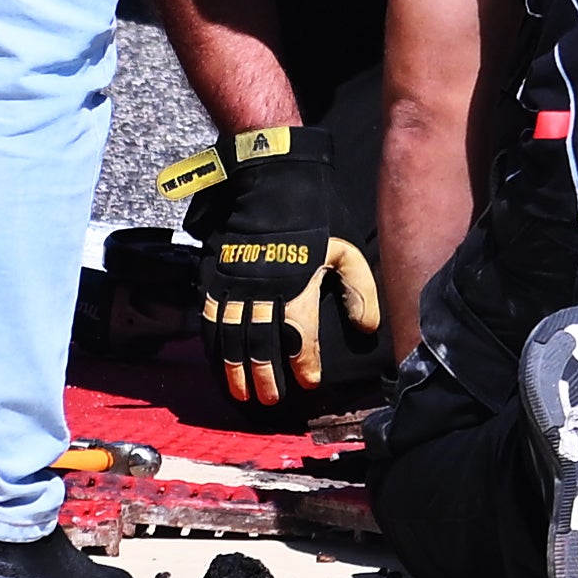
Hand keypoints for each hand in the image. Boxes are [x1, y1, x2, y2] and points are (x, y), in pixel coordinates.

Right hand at [186, 160, 381, 415]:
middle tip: (271, 399)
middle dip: (266, 377)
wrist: (268, 178)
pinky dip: (213, 347)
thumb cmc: (311, 214)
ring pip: (231, 338)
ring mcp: (234, 285)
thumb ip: (359, 290)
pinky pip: (210, 320)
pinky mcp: (214, 277)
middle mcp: (262, 292)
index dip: (305, 364)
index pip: (300, 338)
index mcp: (296, 287)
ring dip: (236, 370)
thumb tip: (367, 329)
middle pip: (261, 345)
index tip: (309, 381)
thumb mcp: (345, 248)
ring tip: (243, 394)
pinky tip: (218, 363)